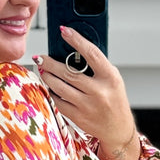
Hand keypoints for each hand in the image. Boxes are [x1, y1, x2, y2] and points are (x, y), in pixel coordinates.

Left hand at [34, 27, 139, 159]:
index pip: (91, 53)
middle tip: (41, 58)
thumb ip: (96, 66)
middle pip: (68, 72)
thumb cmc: (114, 100)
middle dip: (50, 63)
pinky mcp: (78, 117)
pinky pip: (58, 102)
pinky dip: (51, 92)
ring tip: (42, 70)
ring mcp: (87, 106)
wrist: (118, 128)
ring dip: (47, 77)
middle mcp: (99, 92)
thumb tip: (72, 50)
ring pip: (60, 87)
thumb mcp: (112, 79)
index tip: (64, 31)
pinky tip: (49, 86)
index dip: (76, 40)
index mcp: (110, 78)